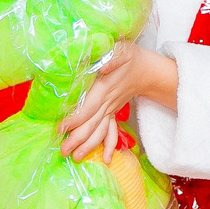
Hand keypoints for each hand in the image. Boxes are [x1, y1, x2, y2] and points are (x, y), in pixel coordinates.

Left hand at [58, 40, 172, 159]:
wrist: (147, 69)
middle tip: (63, 152)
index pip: (89, 106)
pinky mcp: (114, 113)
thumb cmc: (130, 57)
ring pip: (100, 131)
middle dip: (78, 139)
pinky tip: (105, 159)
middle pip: (92, 124)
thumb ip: (111, 56)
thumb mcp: (121, 49)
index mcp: (105, 87)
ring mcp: (112, 110)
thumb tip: (102, 65)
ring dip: (89, 145)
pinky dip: (108, 146)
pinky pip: (112, 132)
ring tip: (76, 158)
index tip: (61, 128)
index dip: (76, 119)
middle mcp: (109, 102)